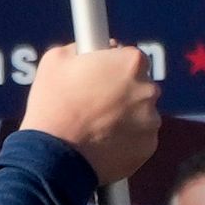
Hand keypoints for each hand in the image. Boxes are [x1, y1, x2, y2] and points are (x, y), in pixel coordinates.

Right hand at [22, 43, 161, 184]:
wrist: (53, 157)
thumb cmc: (52, 104)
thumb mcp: (56, 59)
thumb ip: (81, 47)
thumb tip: (96, 49)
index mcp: (131, 62)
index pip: (131, 57)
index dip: (114, 65)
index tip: (100, 75)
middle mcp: (148, 89)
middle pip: (140, 85)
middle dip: (122, 91)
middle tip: (95, 101)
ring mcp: (151, 120)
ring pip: (141, 113)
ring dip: (125, 116)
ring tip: (96, 125)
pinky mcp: (148, 146)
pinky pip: (140, 137)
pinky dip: (126, 139)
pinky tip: (103, 142)